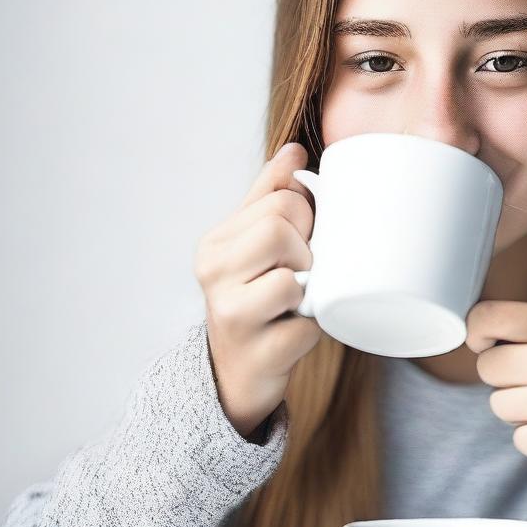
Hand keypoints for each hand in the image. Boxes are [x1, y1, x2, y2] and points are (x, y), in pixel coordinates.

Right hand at [194, 142, 320, 438]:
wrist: (236, 376)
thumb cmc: (254, 299)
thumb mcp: (253, 245)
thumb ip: (271, 196)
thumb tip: (295, 150)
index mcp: (216, 242)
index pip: (280, 199)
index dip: (306, 217)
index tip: (301, 239)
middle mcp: (213, 274)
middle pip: (283, 229)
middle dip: (308, 249)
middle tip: (301, 272)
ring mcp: (231, 315)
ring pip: (292, 277)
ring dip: (310, 290)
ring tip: (296, 301)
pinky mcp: (258, 354)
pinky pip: (307, 327)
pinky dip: (313, 330)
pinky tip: (294, 331)